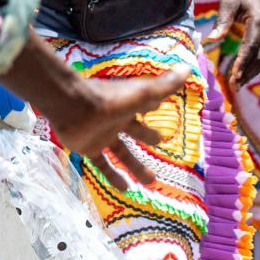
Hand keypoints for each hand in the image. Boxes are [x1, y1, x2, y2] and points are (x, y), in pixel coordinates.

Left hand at [41, 66, 185, 187]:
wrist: (72, 107)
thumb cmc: (110, 99)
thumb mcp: (142, 93)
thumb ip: (165, 85)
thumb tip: (187, 68)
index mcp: (130, 105)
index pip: (147, 104)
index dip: (155, 104)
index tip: (162, 106)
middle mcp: (117, 119)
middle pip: (137, 130)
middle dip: (149, 135)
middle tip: (162, 141)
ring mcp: (102, 134)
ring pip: (123, 153)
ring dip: (136, 166)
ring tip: (152, 182)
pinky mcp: (89, 148)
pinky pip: (103, 164)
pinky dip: (113, 177)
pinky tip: (125, 191)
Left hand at [211, 0, 259, 85]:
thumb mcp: (228, 2)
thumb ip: (222, 21)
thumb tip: (212, 40)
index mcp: (259, 21)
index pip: (250, 47)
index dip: (242, 63)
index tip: (234, 76)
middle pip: (259, 57)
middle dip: (247, 73)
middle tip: (234, 86)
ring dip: (251, 73)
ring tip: (237, 85)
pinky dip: (254, 66)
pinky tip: (243, 75)